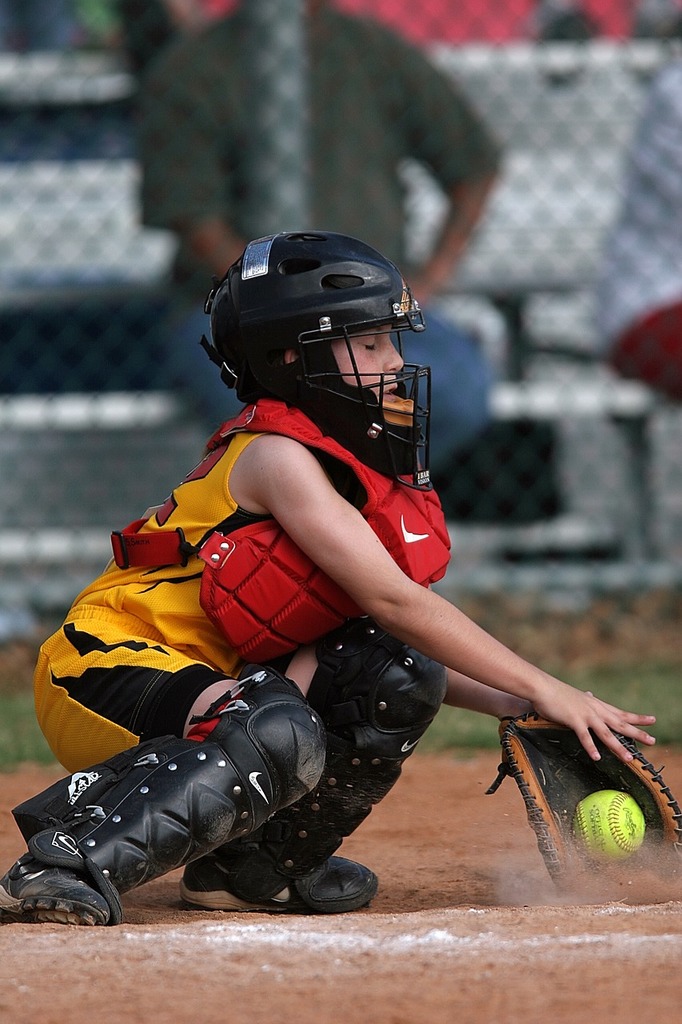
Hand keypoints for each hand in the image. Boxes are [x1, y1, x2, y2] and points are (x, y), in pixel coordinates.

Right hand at [533, 683, 655, 762]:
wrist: (542, 687)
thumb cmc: (556, 692)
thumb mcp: (576, 696)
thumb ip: (585, 699)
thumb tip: (591, 694)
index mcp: (596, 705)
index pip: (621, 713)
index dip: (637, 718)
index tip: (652, 720)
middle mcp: (595, 710)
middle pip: (620, 724)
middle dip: (637, 733)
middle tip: (653, 741)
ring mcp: (586, 715)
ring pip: (606, 733)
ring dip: (618, 747)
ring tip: (629, 759)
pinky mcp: (574, 720)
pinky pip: (584, 736)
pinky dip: (591, 747)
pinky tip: (596, 758)